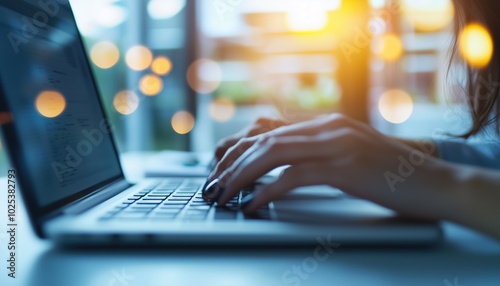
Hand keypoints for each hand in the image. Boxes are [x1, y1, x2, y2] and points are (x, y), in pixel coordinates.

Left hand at [208, 114, 452, 219]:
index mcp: (326, 124)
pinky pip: (295, 176)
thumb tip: (282, 169)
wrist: (435, 182)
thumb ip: (319, 154)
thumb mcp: (350, 156)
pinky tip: (255, 205)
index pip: (268, 129)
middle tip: (213, 186)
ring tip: (224, 196)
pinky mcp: (344, 166)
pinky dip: (269, 191)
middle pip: (263, 140)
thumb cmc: (391, 175)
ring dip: (242, 177)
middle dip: (232, 165)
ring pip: (273, 154)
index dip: (238, 148)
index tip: (220, 168)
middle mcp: (327, 128)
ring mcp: (336, 144)